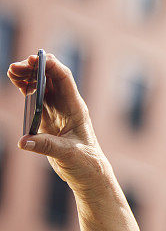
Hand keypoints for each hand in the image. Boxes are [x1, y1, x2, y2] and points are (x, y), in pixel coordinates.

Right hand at [7, 53, 109, 196]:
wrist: (88, 172)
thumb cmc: (85, 162)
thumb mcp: (68, 154)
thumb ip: (47, 146)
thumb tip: (25, 141)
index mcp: (76, 108)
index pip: (64, 80)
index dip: (51, 66)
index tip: (35, 58)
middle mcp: (67, 105)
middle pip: (51, 78)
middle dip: (35, 67)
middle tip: (16, 66)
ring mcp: (58, 110)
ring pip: (43, 85)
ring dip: (29, 76)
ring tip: (12, 71)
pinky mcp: (49, 118)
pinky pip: (37, 97)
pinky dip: (27, 88)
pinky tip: (16, 81)